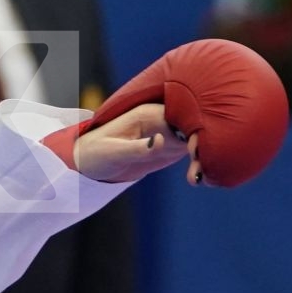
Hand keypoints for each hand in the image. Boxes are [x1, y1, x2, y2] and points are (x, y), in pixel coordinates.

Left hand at [72, 103, 202, 184]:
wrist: (89, 163)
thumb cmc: (96, 153)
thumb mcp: (114, 152)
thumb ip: (138, 148)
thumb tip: (160, 141)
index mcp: (148, 114)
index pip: (180, 116)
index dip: (194, 128)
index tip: (197, 148)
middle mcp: (162, 120)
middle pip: (192, 127)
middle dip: (202, 144)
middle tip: (200, 169)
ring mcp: (168, 133)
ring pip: (195, 141)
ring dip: (202, 157)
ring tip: (198, 177)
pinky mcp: (171, 148)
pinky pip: (191, 153)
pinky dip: (197, 164)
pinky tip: (197, 178)